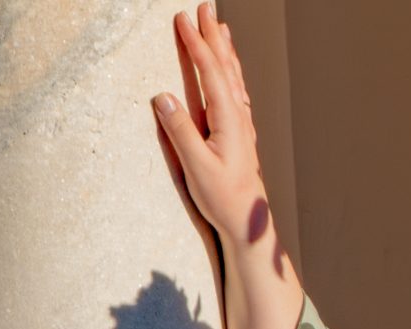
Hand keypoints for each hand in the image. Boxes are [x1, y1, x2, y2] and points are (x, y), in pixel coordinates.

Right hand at [153, 6, 265, 243]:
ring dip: (225, 50)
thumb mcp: (197, 167)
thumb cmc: (223, 199)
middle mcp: (239, 118)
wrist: (248, 224)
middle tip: (204, 8)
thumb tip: (162, 96)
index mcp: (228, 120)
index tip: (183, 19)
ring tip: (220, 27)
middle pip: (226, 67)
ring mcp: (242, 126)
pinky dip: (232, 73)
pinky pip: (237, 93)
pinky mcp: (241, 136)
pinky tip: (231, 71)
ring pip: (234, 78)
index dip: (196, 44)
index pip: (211, 72)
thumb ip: (180, 131)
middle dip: (213, 36)